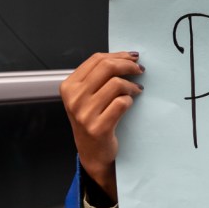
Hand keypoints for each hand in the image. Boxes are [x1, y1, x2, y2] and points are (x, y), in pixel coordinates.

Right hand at [60, 52, 143, 202]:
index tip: (132, 57)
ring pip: (116, 84)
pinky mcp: (99, 127)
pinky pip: (122, 103)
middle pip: (107, 67)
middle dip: (128, 65)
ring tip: (136, 90)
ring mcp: (85, 113)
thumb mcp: (87, 96)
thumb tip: (125, 57)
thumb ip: (99, 77)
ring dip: (132, 85)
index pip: (96, 60)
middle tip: (140, 70)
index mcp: (69, 86)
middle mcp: (74, 98)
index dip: (118, 55)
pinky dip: (130, 100)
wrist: (92, 152)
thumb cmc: (93, 120)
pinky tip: (131, 103)